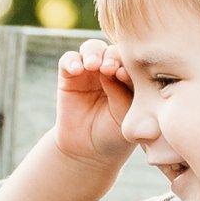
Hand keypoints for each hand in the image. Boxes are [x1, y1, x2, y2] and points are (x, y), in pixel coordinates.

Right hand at [50, 39, 134, 170]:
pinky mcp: (69, 76)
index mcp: (130, 78)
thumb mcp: (124, 116)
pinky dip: (71, 60)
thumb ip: (121, 92)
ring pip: (92, 48)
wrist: (89, 151)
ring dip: (93, 53)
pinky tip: (76, 69)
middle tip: (109, 68)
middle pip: (112, 50)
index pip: (131, 62)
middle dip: (111, 56)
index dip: (128, 63)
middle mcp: (111, 70)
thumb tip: (111, 71)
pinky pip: (69, 60)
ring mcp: (89, 72)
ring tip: (92, 65)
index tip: (125, 75)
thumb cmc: (114, 134)